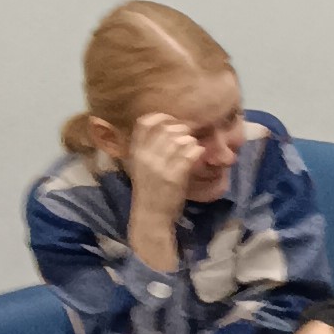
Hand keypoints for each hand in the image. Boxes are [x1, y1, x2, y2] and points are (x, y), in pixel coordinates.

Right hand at [125, 112, 200, 267]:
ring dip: (191, 142)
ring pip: (180, 139)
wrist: (151, 216)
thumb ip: (149, 148)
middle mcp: (145, 156)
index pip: (144, 123)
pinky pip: (190, 153)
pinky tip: (198, 156)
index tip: (173, 122)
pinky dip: (197, 152)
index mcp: (136, 152)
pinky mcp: (174, 176)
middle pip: (167, 129)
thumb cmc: (150, 190)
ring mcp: (160, 166)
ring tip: (192, 149)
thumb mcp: (141, 165)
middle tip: (188, 139)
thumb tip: (169, 129)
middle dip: (182, 130)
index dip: (162, 117)